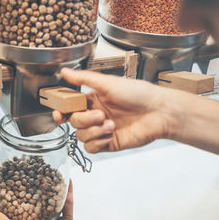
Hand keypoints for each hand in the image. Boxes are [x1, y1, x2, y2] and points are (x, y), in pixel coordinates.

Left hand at [0, 180, 109, 219]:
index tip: (16, 183)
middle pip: (37, 202)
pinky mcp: (67, 217)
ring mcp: (55, 218)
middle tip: (34, 176)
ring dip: (52, 189)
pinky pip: (67, 201)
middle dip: (36, 190)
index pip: (22, 208)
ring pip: (53, 200)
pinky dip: (68, 191)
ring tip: (49, 177)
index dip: (18, 196)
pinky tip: (67, 181)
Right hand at [54, 68, 174, 152]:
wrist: (158, 112)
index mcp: (93, 100)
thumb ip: (84, 79)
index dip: (62, 112)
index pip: (70, 108)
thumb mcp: (108, 83)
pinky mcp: (108, 143)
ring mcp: (101, 130)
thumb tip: (64, 71)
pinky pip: (91, 148)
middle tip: (100, 114)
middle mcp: (95, 115)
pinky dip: (98, 142)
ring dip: (94, 131)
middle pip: (74, 122)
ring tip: (111, 124)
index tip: (60, 114)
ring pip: (81, 136)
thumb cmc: (138, 93)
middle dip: (85, 120)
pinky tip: (110, 135)